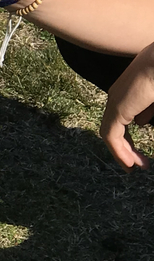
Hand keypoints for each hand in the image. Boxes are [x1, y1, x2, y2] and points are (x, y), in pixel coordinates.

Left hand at [100, 41, 153, 168]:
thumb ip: (148, 110)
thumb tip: (140, 123)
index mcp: (128, 92)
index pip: (122, 121)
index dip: (129, 140)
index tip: (140, 155)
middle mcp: (118, 97)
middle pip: (114, 129)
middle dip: (125, 149)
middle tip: (138, 165)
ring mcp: (116, 102)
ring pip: (110, 135)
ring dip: (122, 153)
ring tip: (134, 167)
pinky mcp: (117, 108)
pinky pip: (111, 136)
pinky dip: (119, 151)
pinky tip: (129, 162)